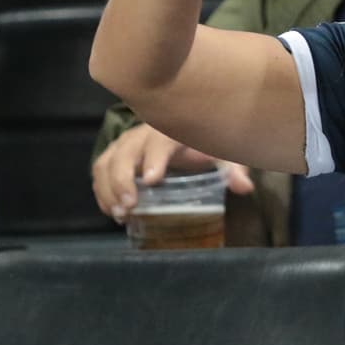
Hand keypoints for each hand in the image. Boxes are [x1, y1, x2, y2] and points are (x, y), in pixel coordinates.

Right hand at [91, 123, 254, 222]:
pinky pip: (100, 170)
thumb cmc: (203, 146)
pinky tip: (112, 211)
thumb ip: (233, 169)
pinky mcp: (115, 155)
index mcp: (172, 131)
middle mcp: (144, 134)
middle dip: (123, 179)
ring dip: (108, 187)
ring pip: (107, 161)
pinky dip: (101, 191)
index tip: (153, 179)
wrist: (187, 132)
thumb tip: (244, 187)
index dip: (154, 158)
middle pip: (126, 152)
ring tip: (120, 213)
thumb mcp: (223, 155)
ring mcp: (127, 144)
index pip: (160, 140)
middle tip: (130, 206)